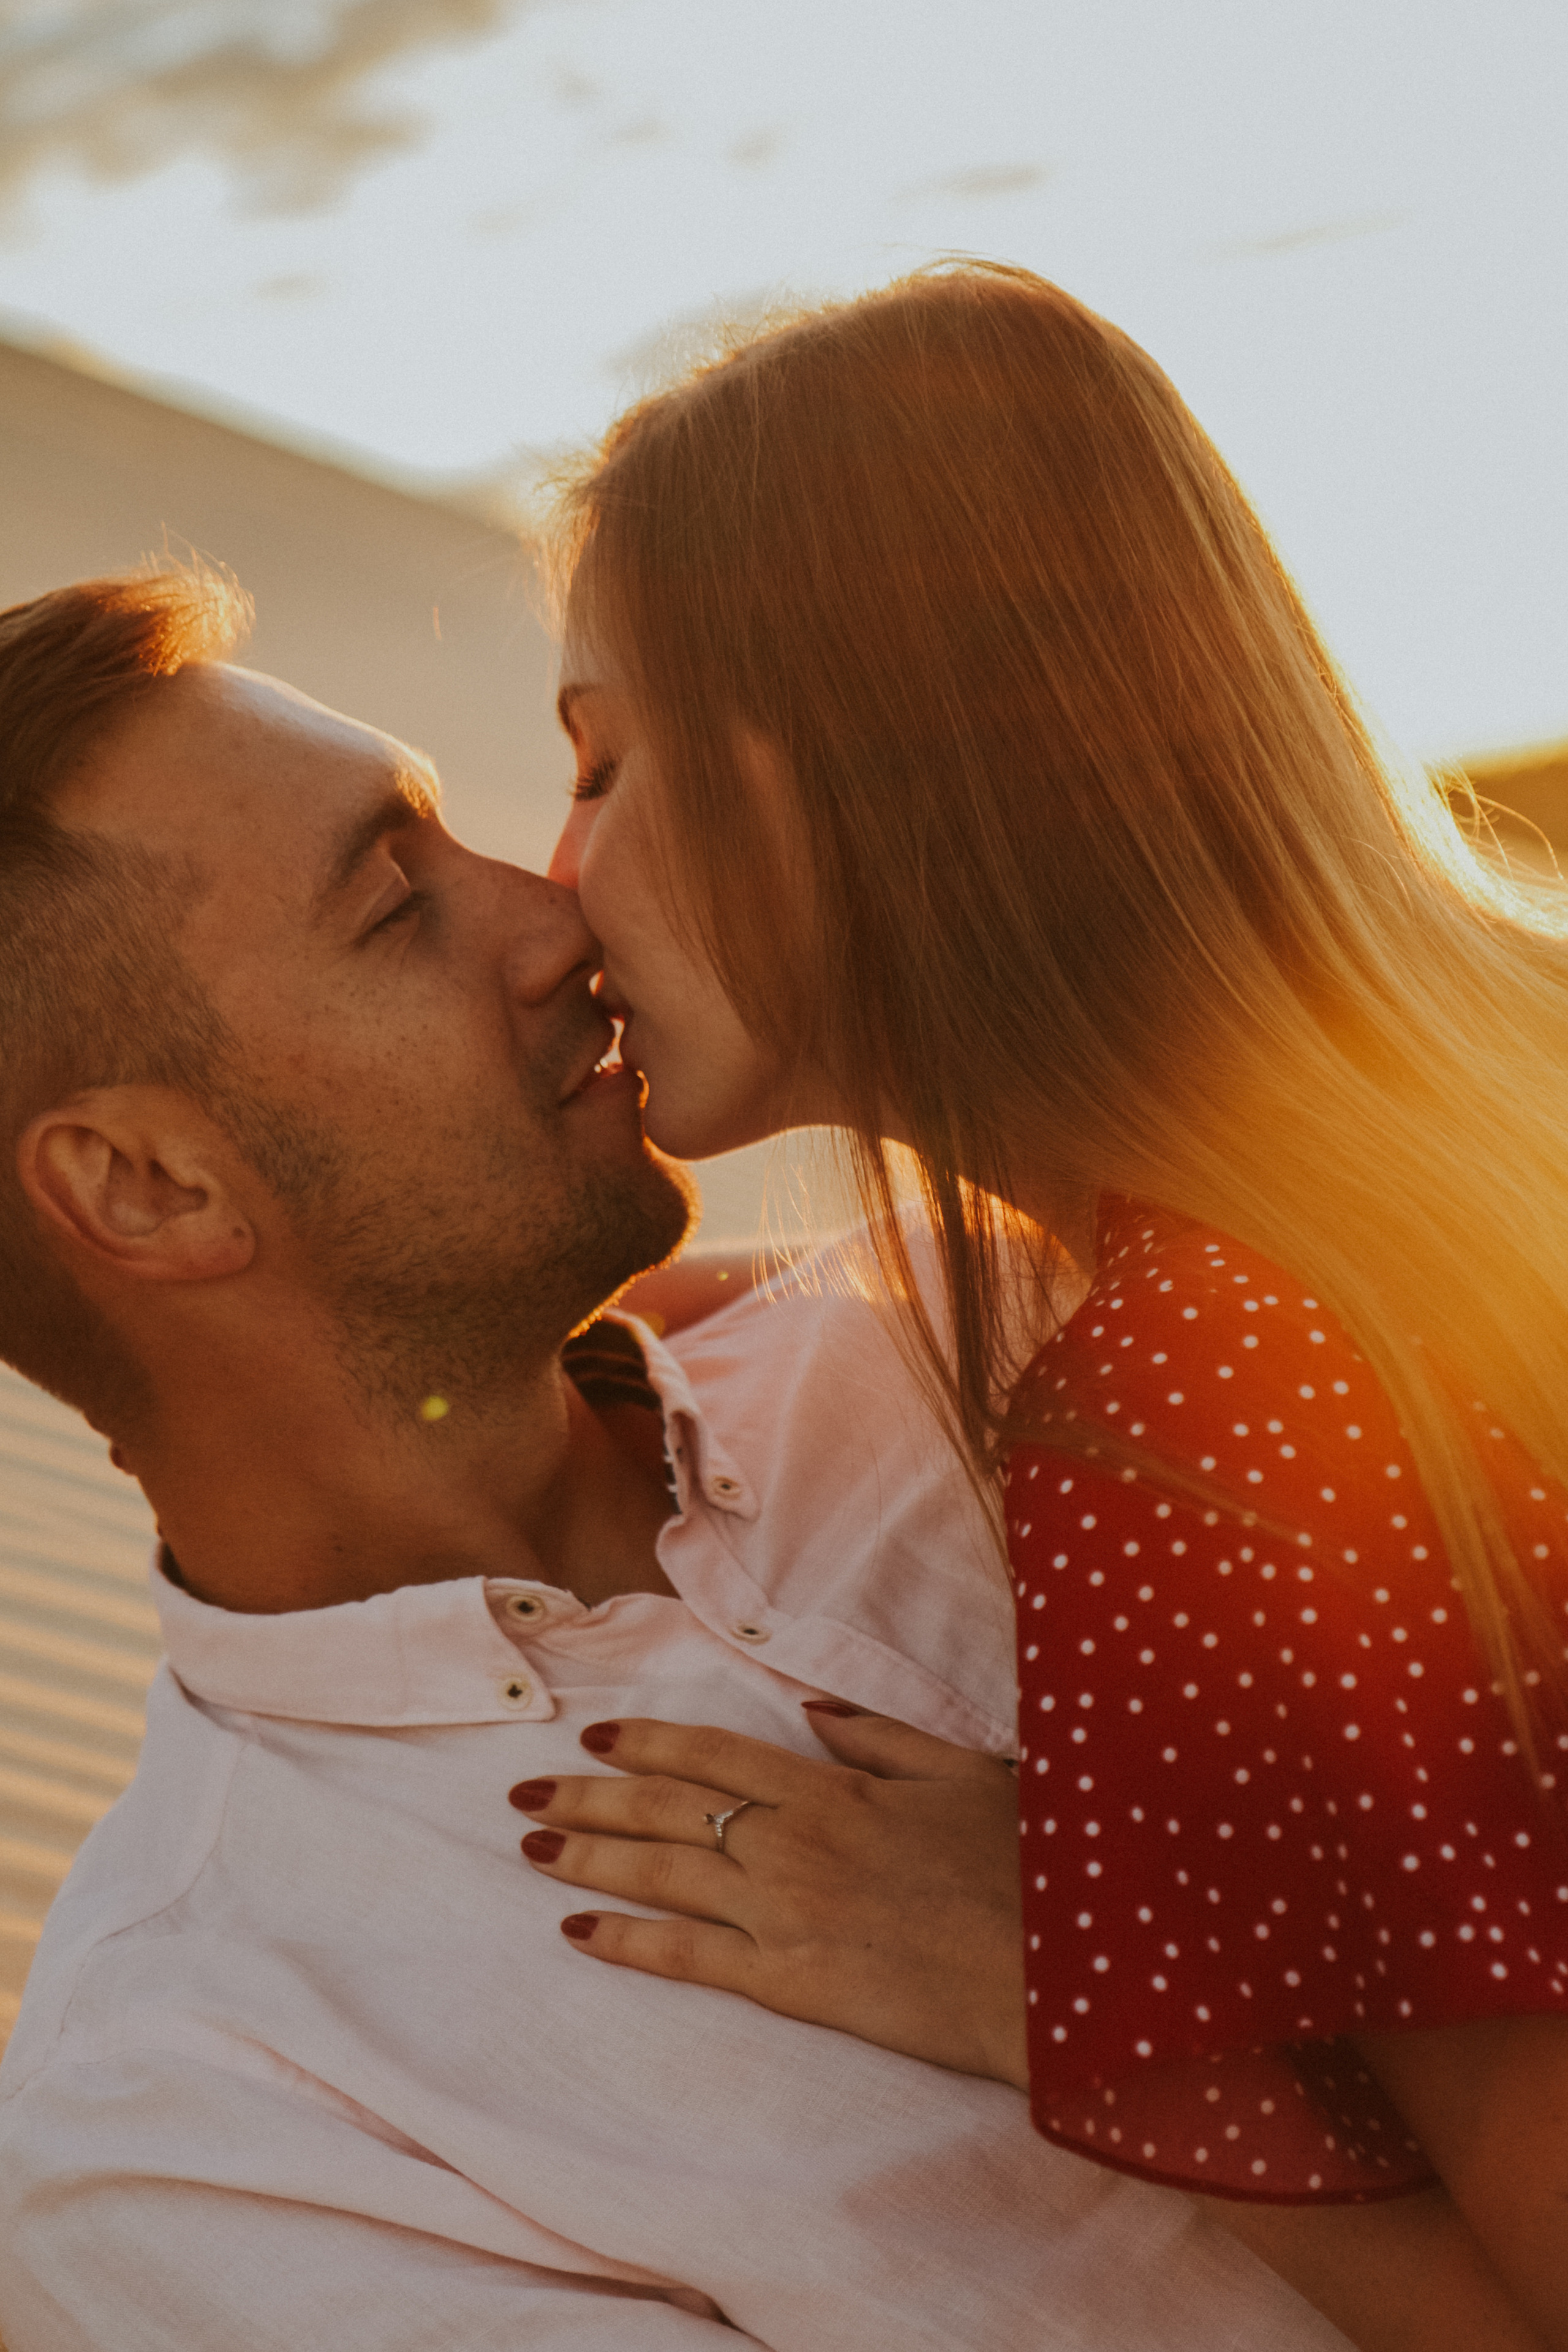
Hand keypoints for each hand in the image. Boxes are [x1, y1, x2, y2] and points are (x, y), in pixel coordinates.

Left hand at [510, 1705, 1029, 2087]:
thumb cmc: (1022, 1868)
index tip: (594, 1738)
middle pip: (668, 1809)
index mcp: (833, 1788)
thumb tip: (812, 1714)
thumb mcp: (961, 1775)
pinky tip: (580, 1933)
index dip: (646, 1744)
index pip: (714, 1755)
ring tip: (533, 1848)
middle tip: (524, 1793)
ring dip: (590, 1857)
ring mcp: (787, 1913)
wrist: (1049, 1972)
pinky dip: (629, 1942)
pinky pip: (690, 1958)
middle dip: (588, 1798)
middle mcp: (794, 1842)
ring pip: (664, 1874)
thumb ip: (880, 1739)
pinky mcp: (793, 1983)